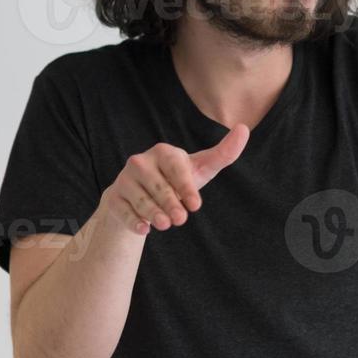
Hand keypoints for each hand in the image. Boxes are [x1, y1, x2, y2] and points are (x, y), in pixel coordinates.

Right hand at [99, 124, 248, 234]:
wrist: (141, 196)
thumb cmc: (176, 181)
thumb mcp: (200, 169)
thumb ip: (223, 153)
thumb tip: (244, 128)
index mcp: (163, 152)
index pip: (176, 169)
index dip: (186, 187)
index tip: (196, 205)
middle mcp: (140, 162)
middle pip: (158, 187)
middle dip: (170, 204)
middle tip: (180, 220)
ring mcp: (125, 180)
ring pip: (140, 199)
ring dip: (153, 213)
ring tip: (165, 224)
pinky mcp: (114, 197)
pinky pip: (123, 211)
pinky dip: (133, 221)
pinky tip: (144, 229)